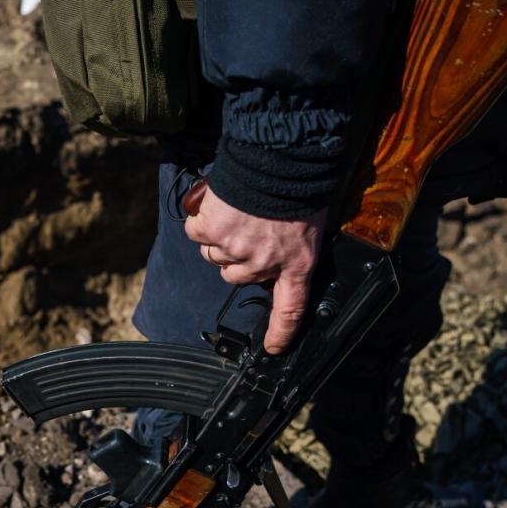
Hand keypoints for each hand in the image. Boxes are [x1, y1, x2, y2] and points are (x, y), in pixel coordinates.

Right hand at [184, 184, 325, 354]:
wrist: (278, 159)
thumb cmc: (299, 185)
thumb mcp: (309, 222)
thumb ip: (290, 244)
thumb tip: (275, 251)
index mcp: (297, 263)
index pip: (291, 309)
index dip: (281, 331)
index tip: (274, 347)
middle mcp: (264, 263)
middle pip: (235, 276)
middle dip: (235, 257)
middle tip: (245, 230)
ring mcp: (235, 249)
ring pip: (213, 253)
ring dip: (217, 235)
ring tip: (233, 211)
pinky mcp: (212, 230)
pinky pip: (197, 231)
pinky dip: (202, 218)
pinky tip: (216, 204)